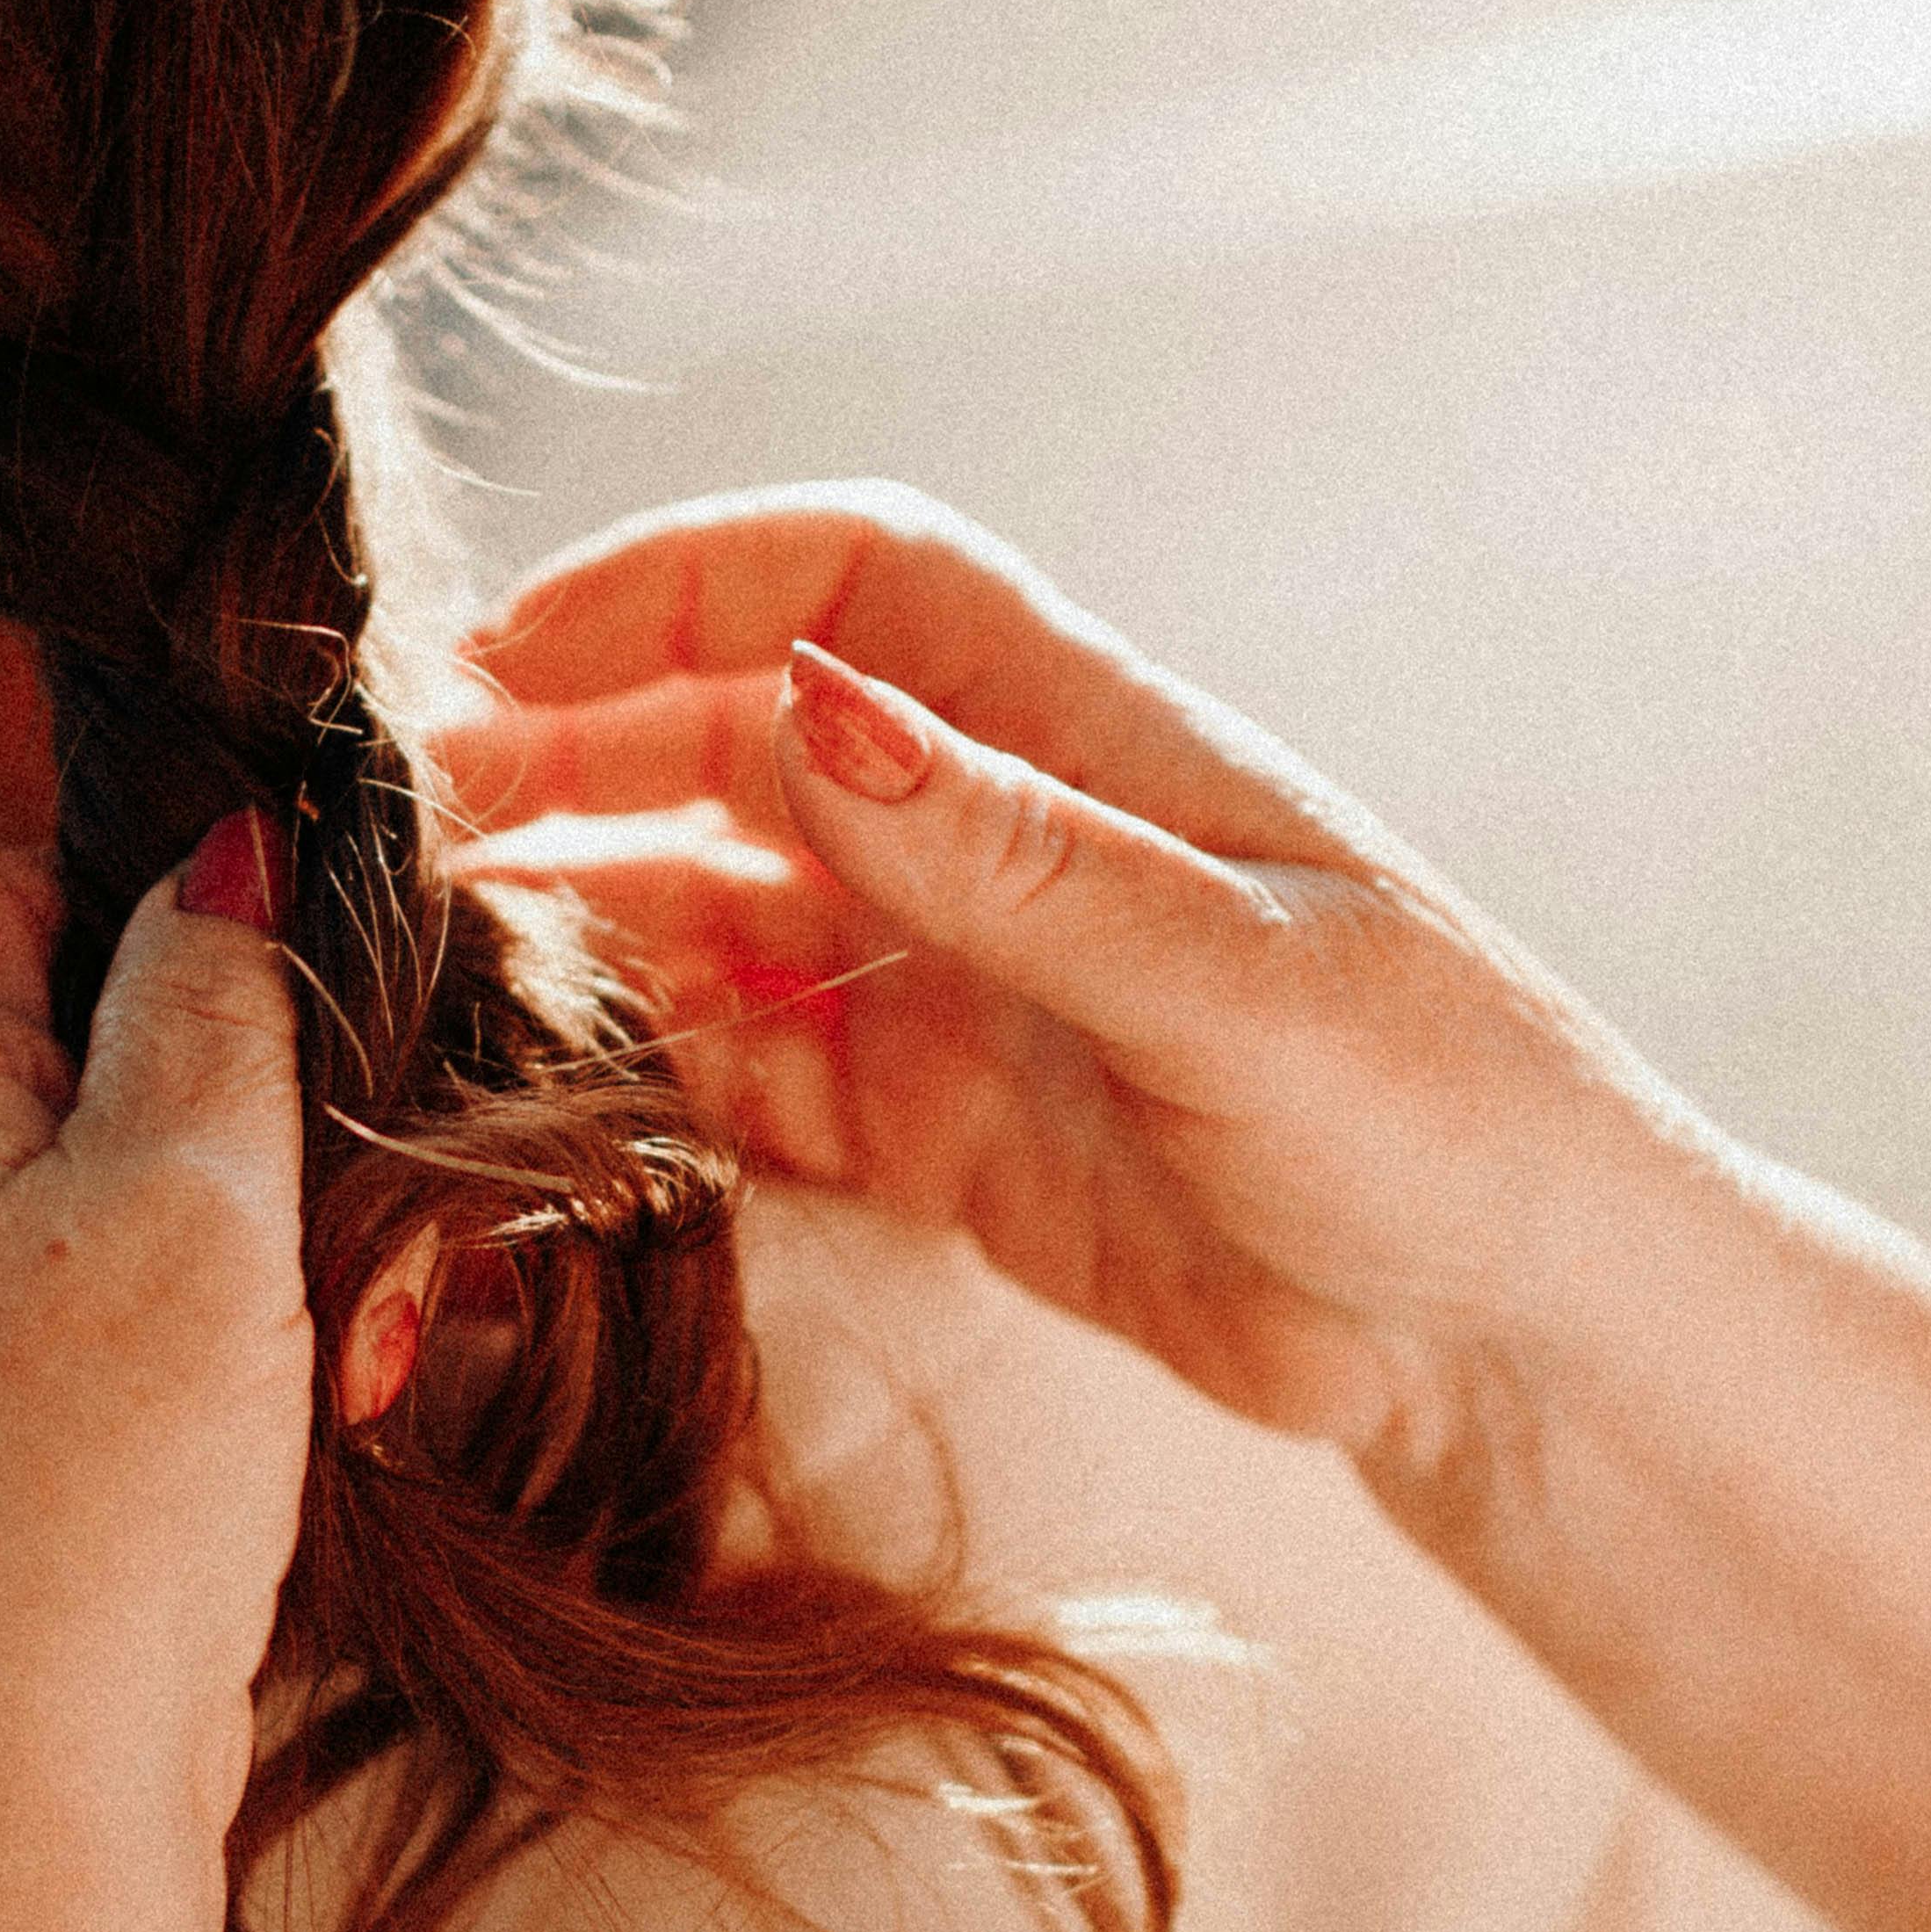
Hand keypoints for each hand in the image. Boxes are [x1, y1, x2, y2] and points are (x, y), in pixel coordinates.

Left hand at [0, 831, 309, 1846]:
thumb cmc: (86, 1492)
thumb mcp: (195, 1187)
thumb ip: (211, 993)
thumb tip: (218, 846)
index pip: (4, 880)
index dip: (168, 913)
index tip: (304, 1008)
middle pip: (55, 1047)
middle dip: (229, 1115)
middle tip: (353, 1219)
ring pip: (90, 1205)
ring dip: (238, 1261)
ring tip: (337, 1360)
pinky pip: (74, 1338)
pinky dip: (189, 1370)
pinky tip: (273, 1446)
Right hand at [445, 484, 1687, 1490]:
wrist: (1519, 1344)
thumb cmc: (1446, 1120)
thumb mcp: (1228, 976)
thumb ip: (1010, 861)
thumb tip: (811, 710)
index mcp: (1084, 744)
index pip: (846, 587)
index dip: (675, 587)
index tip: (506, 649)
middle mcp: (1004, 846)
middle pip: (742, 743)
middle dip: (578, 755)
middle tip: (411, 813)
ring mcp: (964, 994)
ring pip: (725, 910)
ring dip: (592, 914)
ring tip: (444, 944)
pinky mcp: (944, 1141)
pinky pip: (760, 1076)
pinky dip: (662, 1069)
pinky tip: (571, 1081)